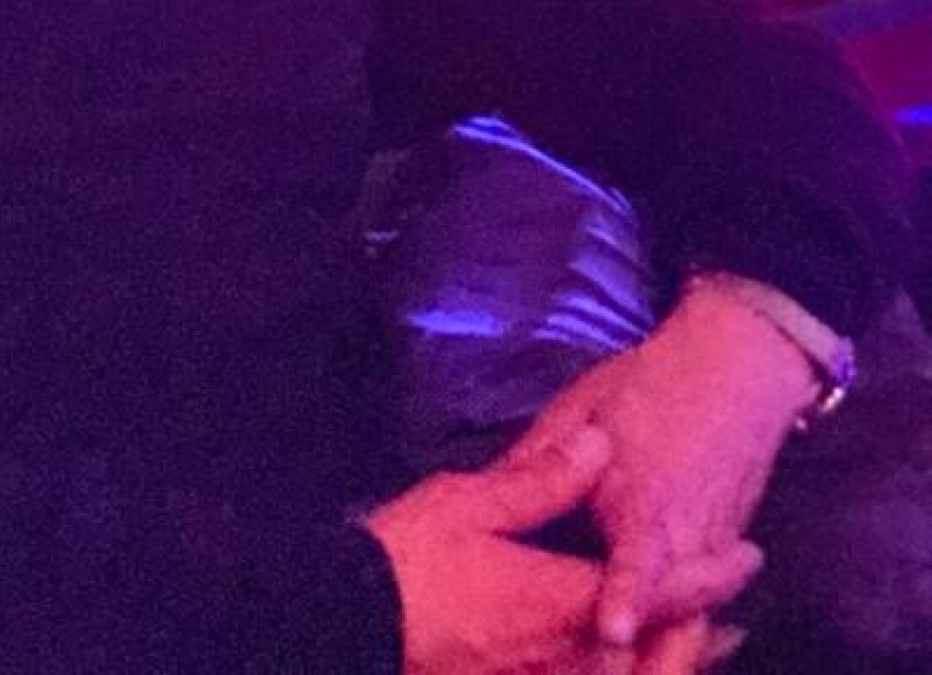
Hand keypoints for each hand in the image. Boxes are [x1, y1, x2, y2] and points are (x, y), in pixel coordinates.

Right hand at [365, 426, 760, 673]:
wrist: (349, 625)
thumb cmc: (409, 559)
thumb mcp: (471, 501)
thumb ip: (544, 478)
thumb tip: (602, 445)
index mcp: (562, 601)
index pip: (659, 588)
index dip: (709, 575)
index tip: (747, 556)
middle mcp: (565, 658)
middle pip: (656, 652)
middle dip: (699, 634)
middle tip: (734, 619)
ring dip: (665, 660)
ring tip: (689, 643)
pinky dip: (612, 671)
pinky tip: (601, 658)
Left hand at [502, 282, 815, 654]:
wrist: (736, 371)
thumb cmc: (650, 384)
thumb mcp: (583, 406)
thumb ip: (541, 458)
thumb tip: (489, 492)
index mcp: (645, 498)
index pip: (639, 562)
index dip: (627, 598)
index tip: (613, 630)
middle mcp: (686, 539)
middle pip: (677, 623)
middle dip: (647, 666)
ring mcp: (711, 556)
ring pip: (694, 634)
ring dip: (665, 666)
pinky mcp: (722, 561)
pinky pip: (702, 618)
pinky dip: (679, 648)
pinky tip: (652, 667)